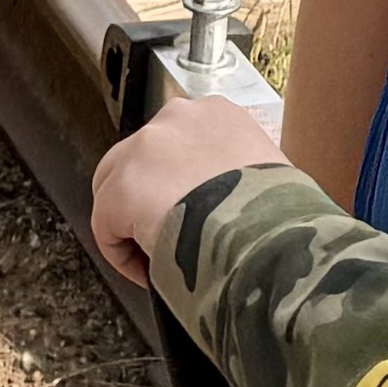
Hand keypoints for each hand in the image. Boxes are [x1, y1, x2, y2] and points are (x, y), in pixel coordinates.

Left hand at [90, 92, 286, 285]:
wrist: (266, 235)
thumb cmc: (280, 216)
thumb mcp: (271, 178)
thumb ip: (241, 177)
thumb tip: (231, 205)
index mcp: (218, 113)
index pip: (179, 144)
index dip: (180, 184)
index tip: (193, 214)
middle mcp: (176, 118)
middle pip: (138, 159)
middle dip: (146, 198)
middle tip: (170, 235)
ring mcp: (144, 148)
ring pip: (117, 189)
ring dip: (134, 224)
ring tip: (162, 257)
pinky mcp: (120, 187)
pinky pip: (107, 226)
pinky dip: (123, 254)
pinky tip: (151, 274)